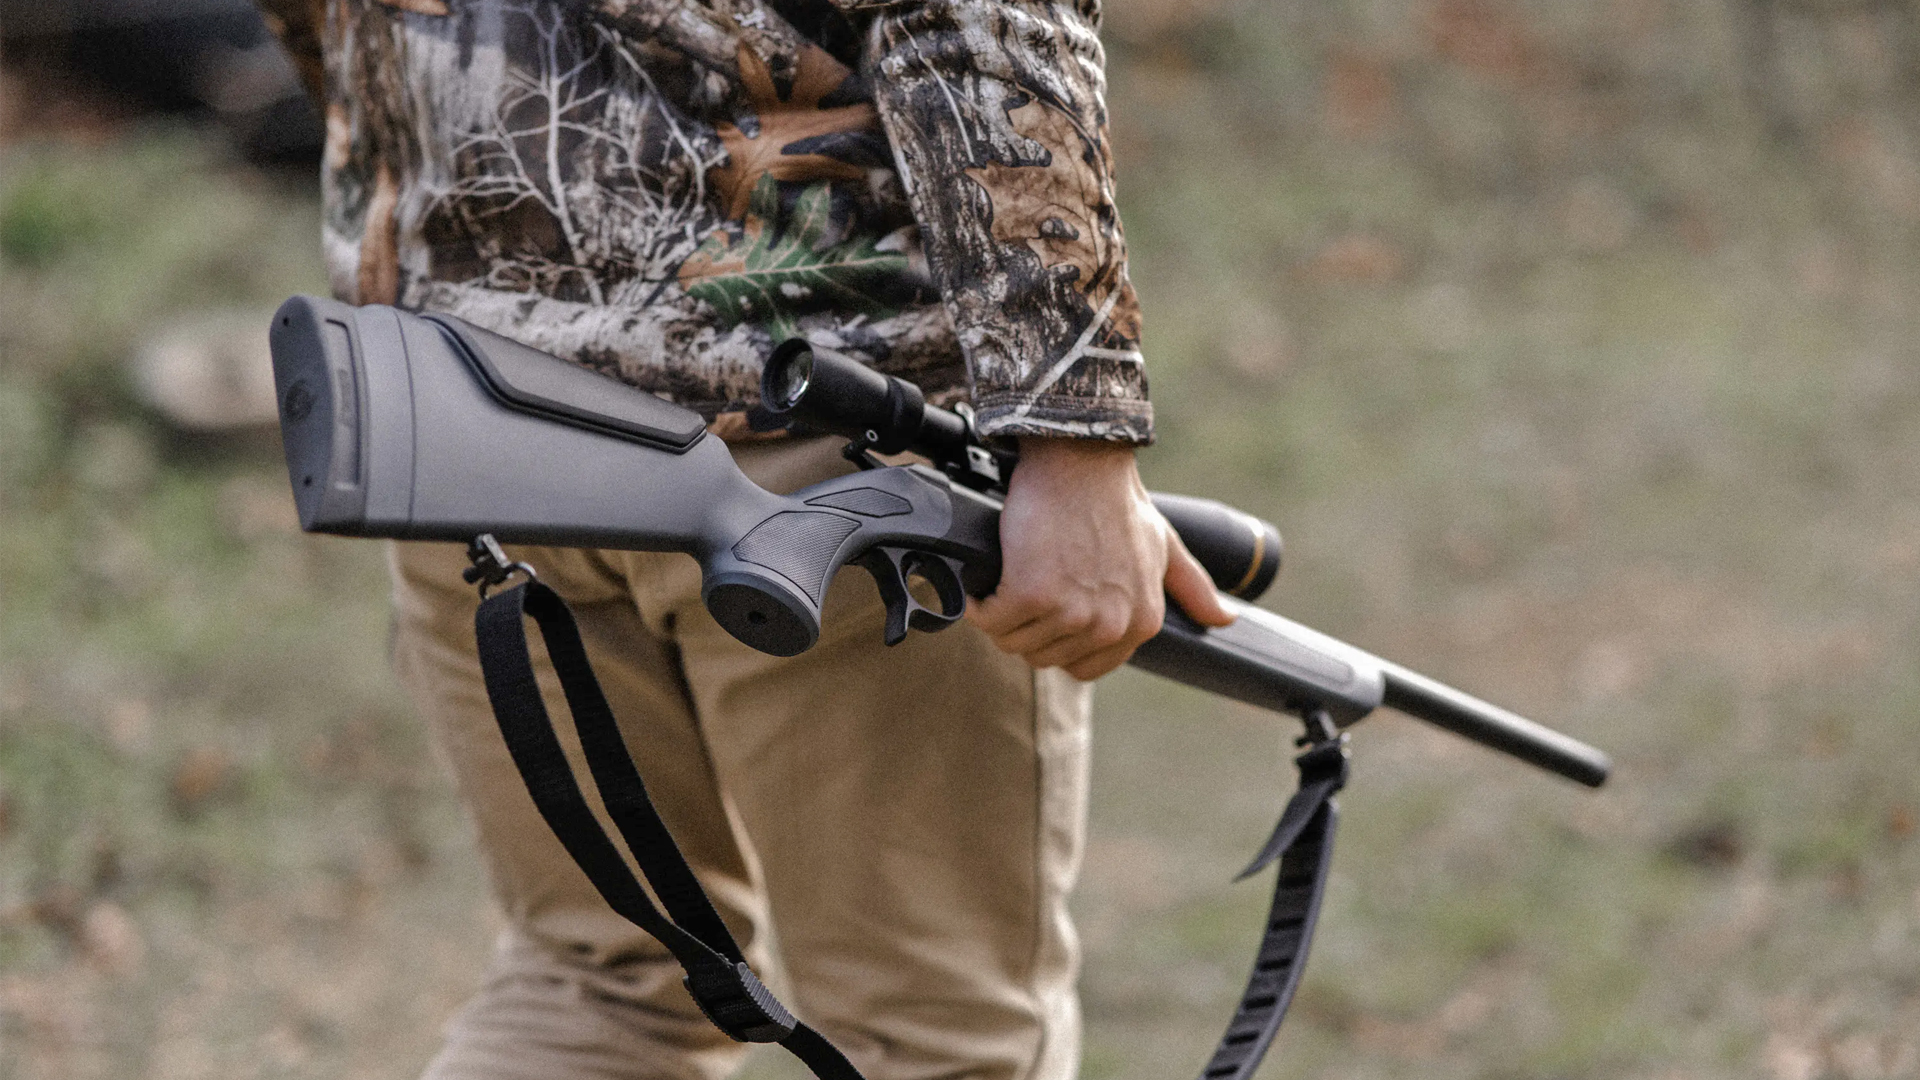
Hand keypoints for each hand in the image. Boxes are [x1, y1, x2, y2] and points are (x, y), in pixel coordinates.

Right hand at [966, 437, 1235, 680]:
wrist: (1082, 462)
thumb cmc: (1117, 501)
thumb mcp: (1165, 545)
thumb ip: (1193, 588)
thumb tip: (1224, 620)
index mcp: (1141, 623)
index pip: (1083, 668)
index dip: (1058, 640)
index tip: (1047, 609)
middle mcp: (1110, 625)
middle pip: (1044, 658)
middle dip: (1026, 629)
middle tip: (1023, 587)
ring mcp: (1071, 612)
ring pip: (1014, 643)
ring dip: (1000, 617)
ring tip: (1006, 580)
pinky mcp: (1032, 594)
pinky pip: (991, 622)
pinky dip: (979, 605)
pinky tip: (986, 584)